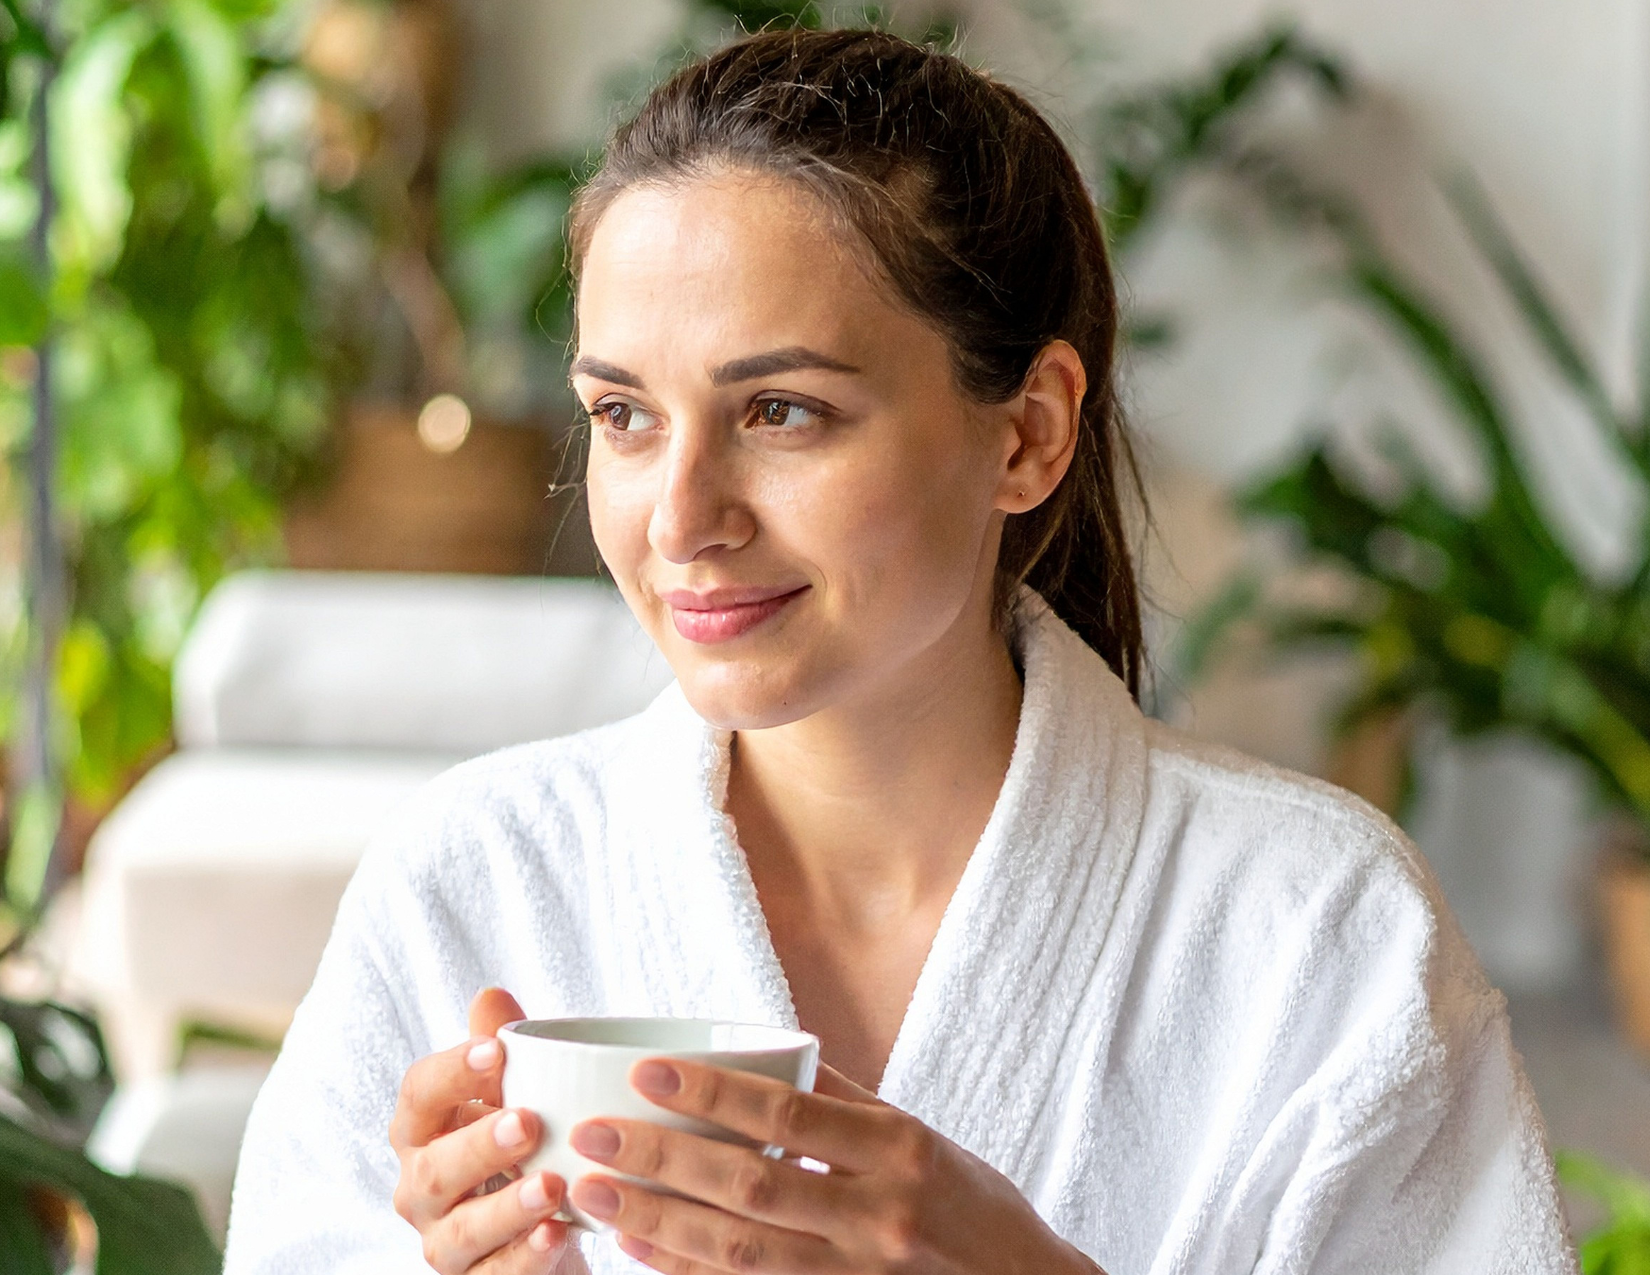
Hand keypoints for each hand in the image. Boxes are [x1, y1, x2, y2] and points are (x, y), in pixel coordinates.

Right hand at [389, 988, 575, 1272]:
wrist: (543, 1225)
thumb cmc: (521, 1145)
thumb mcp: (517, 1094)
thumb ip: (506, 1049)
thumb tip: (492, 993)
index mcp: (424, 1131)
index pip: (419, 1095)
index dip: (452, 1071)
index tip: (496, 1050)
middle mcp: (422, 1188)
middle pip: (433, 1170)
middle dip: (477, 1146)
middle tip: (528, 1122)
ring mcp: (445, 1241)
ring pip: (460, 1232)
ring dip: (507, 1207)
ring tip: (553, 1184)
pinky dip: (526, 1257)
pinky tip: (559, 1234)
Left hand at [562, 1059, 1106, 1274]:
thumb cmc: (968, 1203)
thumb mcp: (918, 1135)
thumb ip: (841, 1100)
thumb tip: (764, 1050)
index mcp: (898, 1151)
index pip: (789, 1117)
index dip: (713, 1094)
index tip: (647, 1072)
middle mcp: (877, 1218)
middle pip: (751, 1189)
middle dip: (662, 1160)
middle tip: (590, 1134)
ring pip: (741, 1255)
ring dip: (659, 1224)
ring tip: (595, 1194)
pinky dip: (688, 1274)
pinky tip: (639, 1249)